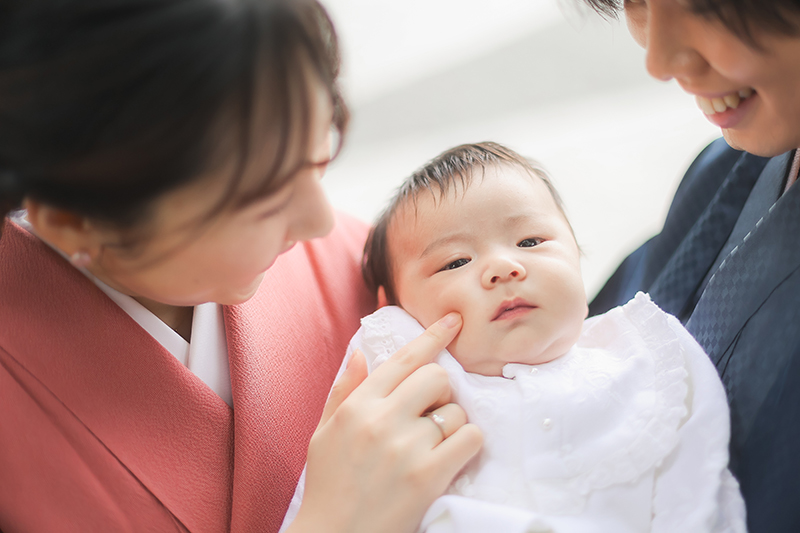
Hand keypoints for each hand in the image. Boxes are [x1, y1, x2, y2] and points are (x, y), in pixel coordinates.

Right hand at [289, 312, 482, 532]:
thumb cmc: (328, 486)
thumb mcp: (324, 433)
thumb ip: (344, 391)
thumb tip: (360, 354)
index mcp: (358, 406)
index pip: (403, 359)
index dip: (433, 335)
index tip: (454, 320)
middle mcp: (382, 420)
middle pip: (436, 377)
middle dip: (440, 392)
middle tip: (430, 414)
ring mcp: (406, 447)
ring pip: (455, 411)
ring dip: (451, 425)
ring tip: (432, 446)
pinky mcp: (428, 476)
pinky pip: (468, 439)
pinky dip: (466, 445)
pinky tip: (449, 458)